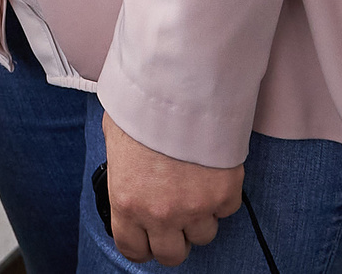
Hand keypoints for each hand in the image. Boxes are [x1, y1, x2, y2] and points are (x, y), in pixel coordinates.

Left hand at [101, 113, 242, 266]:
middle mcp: (159, 212)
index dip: (142, 246)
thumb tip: (128, 174)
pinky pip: (226, 210)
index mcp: (126, 201)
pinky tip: (211, 174)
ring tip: (194, 189)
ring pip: (203, 235)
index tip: (148, 239)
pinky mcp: (224, 194)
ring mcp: (194, 207)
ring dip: (199, 218)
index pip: (132, 248)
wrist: (177, 86)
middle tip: (176, 219)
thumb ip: (123, 170)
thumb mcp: (115, 139)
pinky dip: (221, 198)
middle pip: (172, 254)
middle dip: (174, 239)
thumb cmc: (142, 104)